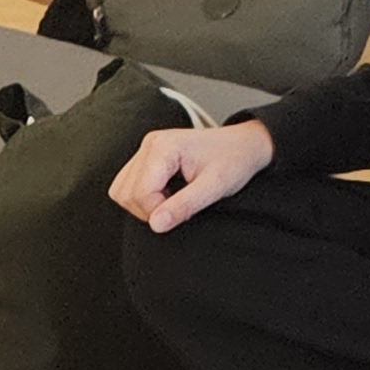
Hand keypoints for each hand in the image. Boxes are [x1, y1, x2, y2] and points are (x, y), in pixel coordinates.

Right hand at [111, 117, 274, 230]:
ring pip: (123, 190)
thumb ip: (184, 205)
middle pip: (126, 193)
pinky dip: (144, 198)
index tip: (183, 210)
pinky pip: (129, 185)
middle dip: (150, 209)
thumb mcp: (215, 186)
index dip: (158, 211)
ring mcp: (147, 149)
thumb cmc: (235, 160)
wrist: (246, 145)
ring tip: (175, 199)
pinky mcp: (148, 157)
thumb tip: (156, 224)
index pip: (140, 193)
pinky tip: (169, 194)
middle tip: (180, 206)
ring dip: (145, 204)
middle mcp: (150, 144)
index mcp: (164, 147)